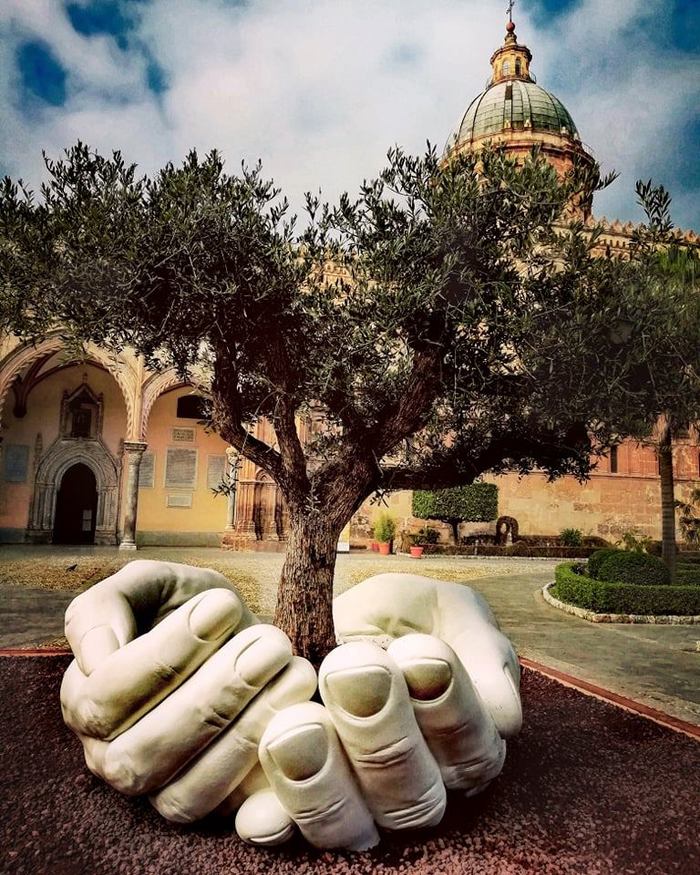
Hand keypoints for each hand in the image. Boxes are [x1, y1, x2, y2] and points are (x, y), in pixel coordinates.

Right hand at [60, 560, 316, 818]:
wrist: (244, 633)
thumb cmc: (188, 608)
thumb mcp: (150, 585)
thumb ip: (106, 606)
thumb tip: (96, 656)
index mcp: (86, 702)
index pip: (106, 697)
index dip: (166, 654)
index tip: (222, 606)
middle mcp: (113, 758)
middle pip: (142, 753)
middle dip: (214, 694)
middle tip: (269, 642)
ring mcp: (161, 791)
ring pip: (186, 794)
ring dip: (245, 729)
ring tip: (291, 669)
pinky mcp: (215, 809)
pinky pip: (233, 814)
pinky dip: (268, 770)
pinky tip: (299, 712)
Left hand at [235, 572, 520, 850]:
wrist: (327, 618)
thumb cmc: (400, 616)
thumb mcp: (445, 610)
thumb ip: (480, 648)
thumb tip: (505, 714)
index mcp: (465, 745)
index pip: (473, 746)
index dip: (449, 705)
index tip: (418, 651)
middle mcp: (418, 789)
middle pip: (413, 795)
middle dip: (381, 730)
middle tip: (349, 666)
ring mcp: (356, 808)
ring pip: (350, 825)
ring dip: (321, 777)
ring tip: (296, 723)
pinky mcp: (293, 810)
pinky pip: (283, 833)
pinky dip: (272, 820)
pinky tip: (257, 805)